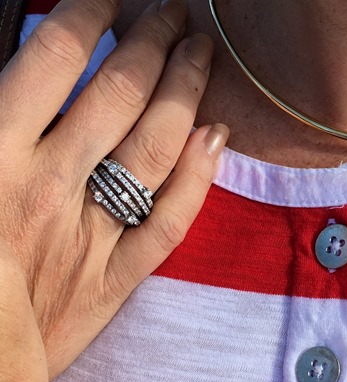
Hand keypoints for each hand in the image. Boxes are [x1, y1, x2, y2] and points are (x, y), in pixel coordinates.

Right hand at [0, 0, 227, 381]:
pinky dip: (197, 178)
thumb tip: (21, 70)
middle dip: (152, 41)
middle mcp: (49, 186)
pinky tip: (216, 138)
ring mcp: (89, 236)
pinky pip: (169, 222)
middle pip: (118, 94)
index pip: (56, 59)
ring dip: (184, 93)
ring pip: (153, 148)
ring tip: (201, 55)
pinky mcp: (114, 282)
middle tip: (176, 14)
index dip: (92, 14)